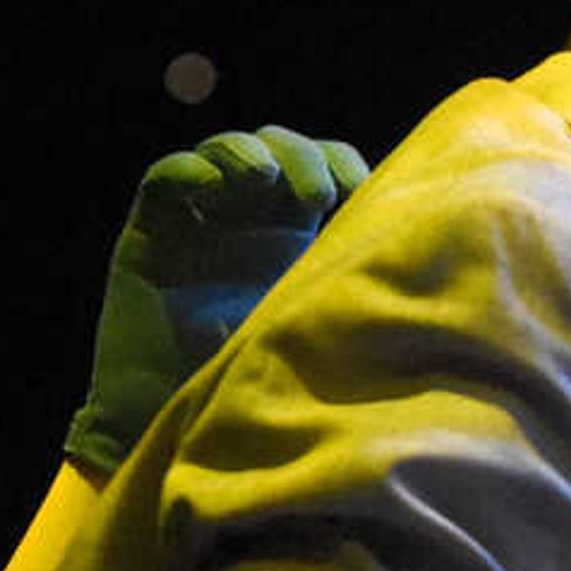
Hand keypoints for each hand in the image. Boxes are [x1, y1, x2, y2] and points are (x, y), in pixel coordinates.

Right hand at [61, 124, 371, 475]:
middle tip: (320, 193)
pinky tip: (212, 183)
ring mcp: (197, 223)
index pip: (320, 168)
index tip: (362, 187)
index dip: (339, 162)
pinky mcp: (148, 235)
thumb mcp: (316, 325)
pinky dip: (187, 172)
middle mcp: (245, 219)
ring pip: (221, 152)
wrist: (179, 421)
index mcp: (292, 233)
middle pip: (276, 149)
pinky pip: (163, 181)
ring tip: (266, 176)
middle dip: (301, 157)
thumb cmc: (255, 384)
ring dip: (247, 153)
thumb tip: (422, 264)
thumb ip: (350, 288)